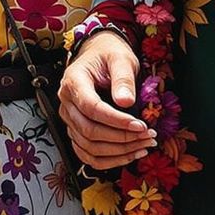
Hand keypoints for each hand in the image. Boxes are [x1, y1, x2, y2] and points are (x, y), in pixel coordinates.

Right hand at [58, 30, 151, 170]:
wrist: (98, 54)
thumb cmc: (108, 54)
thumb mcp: (120, 58)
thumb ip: (123, 78)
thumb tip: (126, 102)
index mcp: (73, 80)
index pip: (91, 107)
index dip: (116, 120)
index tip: (140, 125)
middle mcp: (66, 101)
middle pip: (89, 130)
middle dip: (121, 138)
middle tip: (147, 136)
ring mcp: (69, 118)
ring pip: (88, 147)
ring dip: (118, 152)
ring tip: (143, 145)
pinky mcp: (75, 130)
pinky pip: (87, 154)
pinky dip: (109, 160)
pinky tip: (130, 155)